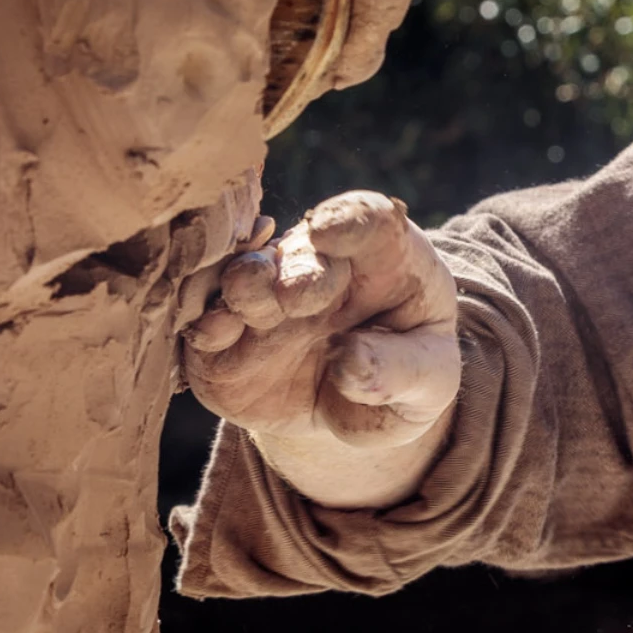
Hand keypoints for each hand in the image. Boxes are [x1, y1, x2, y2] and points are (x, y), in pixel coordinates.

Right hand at [180, 190, 461, 507]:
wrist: (354, 414)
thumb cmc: (403, 377)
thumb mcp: (430, 383)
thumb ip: (403, 371)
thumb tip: (351, 363)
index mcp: (383, 260)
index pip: (369, 219)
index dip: (350, 218)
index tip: (331, 229)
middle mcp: (318, 267)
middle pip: (302, 249)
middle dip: (299, 268)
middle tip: (299, 297)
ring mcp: (267, 300)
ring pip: (244, 274)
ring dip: (247, 286)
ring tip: (258, 311)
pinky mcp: (222, 341)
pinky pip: (202, 322)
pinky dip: (204, 322)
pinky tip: (216, 333)